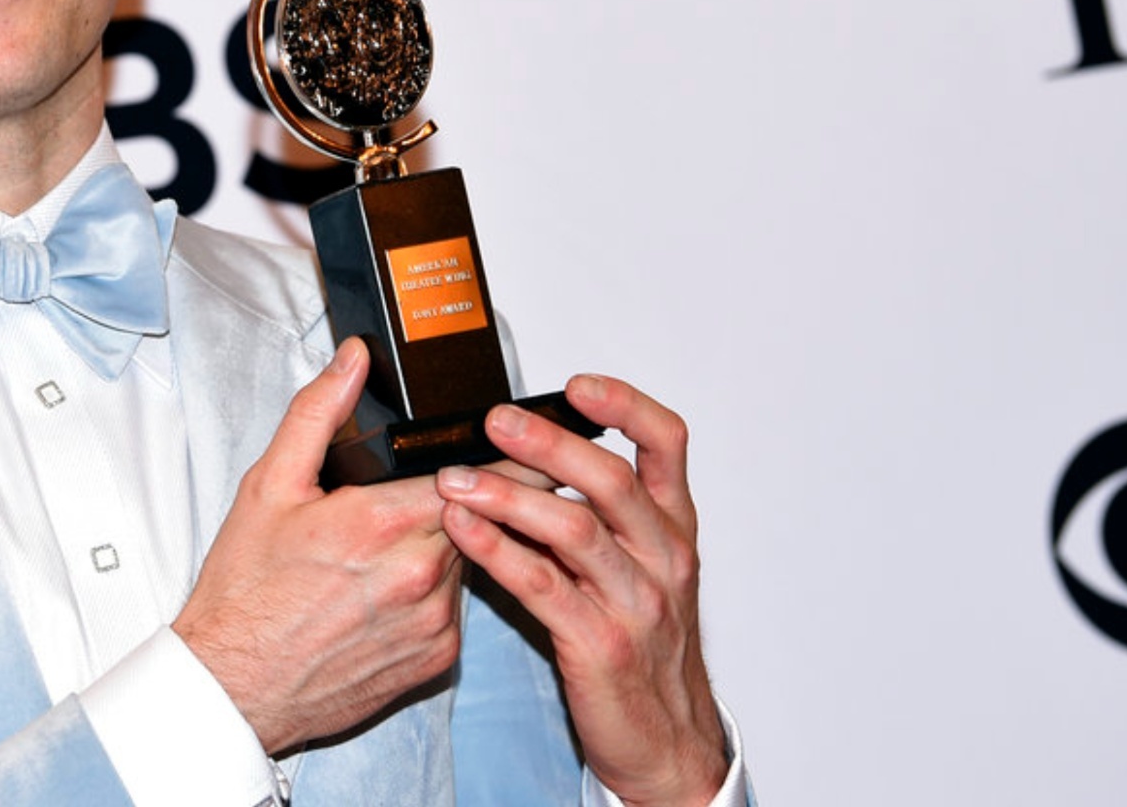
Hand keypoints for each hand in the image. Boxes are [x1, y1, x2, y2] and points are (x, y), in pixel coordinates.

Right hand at [173, 339, 463, 756]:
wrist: (235, 685)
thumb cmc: (246, 590)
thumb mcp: (269, 485)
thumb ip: (319, 413)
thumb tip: (353, 360)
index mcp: (382, 522)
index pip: (473, 471)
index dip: (485, 454)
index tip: (498, 441)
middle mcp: (420, 574)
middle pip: (475, 511)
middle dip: (462, 496)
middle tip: (426, 490)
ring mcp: (434, 621)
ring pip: (469, 557)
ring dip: (447, 543)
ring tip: (391, 544)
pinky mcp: (438, 659)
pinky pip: (457, 606)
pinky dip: (436, 591)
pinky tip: (389, 590)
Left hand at [435, 375, 727, 806]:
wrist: (664, 740)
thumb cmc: (640, 645)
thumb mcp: (639, 566)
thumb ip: (599, 511)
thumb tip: (532, 452)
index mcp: (671, 527)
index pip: (667, 443)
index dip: (625, 405)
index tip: (575, 386)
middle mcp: (662, 557)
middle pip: (611, 479)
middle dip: (548, 442)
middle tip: (493, 420)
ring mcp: (636, 602)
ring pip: (574, 529)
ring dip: (508, 495)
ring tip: (455, 478)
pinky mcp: (600, 644)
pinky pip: (543, 586)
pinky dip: (498, 551)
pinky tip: (463, 531)